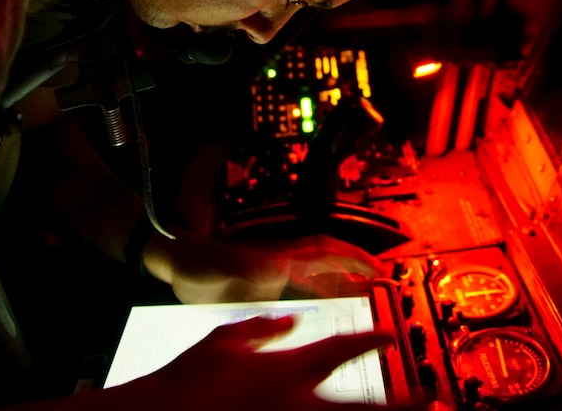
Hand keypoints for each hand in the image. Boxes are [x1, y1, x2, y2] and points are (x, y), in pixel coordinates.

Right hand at [123, 315, 422, 410]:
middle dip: (401, 405)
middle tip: (433, 401)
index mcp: (285, 368)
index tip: (393, 335)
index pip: (342, 347)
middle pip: (363, 407)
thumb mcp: (222, 341)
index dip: (372, 338)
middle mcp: (295, 403)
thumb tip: (289, 320)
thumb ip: (261, 329)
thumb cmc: (183, 379)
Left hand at [143, 228, 383, 303]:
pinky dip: (319, 290)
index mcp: (282, 258)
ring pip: (317, 270)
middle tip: (382, 277)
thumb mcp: (227, 268)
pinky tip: (322, 304)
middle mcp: (284, 261)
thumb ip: (252, 269)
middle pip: (329, 258)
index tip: (379, 271)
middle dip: (357, 264)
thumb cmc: (202, 264)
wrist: (179, 263)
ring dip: (342, 277)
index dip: (354, 262)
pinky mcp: (263, 283)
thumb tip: (277, 269)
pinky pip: (300, 284)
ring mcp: (275, 270)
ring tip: (364, 289)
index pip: (327, 256)